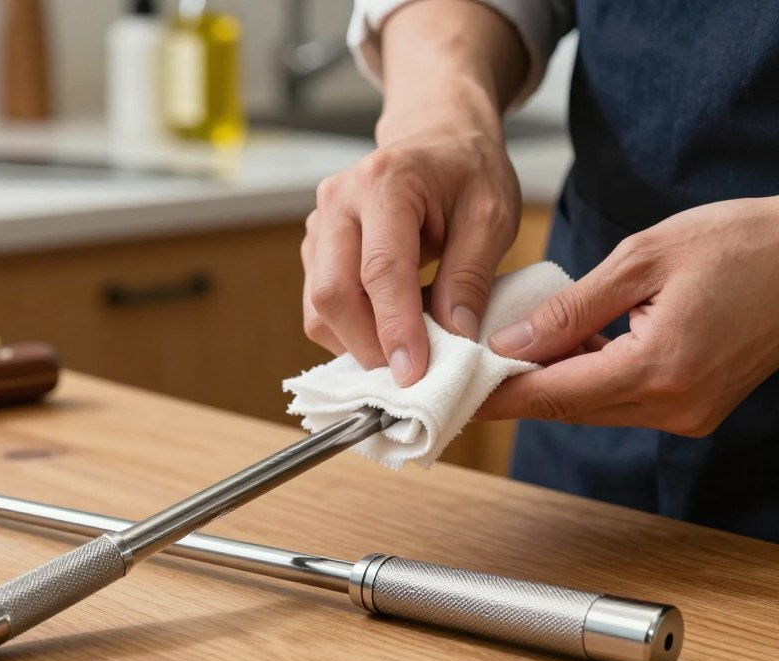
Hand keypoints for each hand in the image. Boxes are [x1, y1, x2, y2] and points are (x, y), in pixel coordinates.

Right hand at [302, 109, 520, 384]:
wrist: (436, 139)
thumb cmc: (467, 172)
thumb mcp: (491, 215)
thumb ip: (471, 275)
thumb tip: (454, 338)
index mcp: (385, 182)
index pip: (381, 269)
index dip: (396, 328)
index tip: (415, 374)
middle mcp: (338, 202)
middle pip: (333, 293)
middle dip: (368, 346)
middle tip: (411, 374)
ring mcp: (319, 225)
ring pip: (318, 306)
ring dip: (356, 343)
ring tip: (404, 351)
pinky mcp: (315, 249)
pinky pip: (319, 304)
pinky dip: (350, 331)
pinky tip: (387, 330)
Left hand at [478, 197, 778, 435]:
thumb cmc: (740, 243)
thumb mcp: (644, 258)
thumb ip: (572, 309)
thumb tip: (510, 343)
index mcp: (661, 367)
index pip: (554, 393)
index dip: (497, 395)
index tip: (453, 392)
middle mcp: (674, 405)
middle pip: (568, 407)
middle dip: (514, 390)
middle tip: (468, 369)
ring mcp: (687, 412)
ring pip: (592, 407)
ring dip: (549, 383)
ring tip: (506, 354)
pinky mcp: (694, 406)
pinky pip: (620, 400)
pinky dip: (586, 378)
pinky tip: (564, 351)